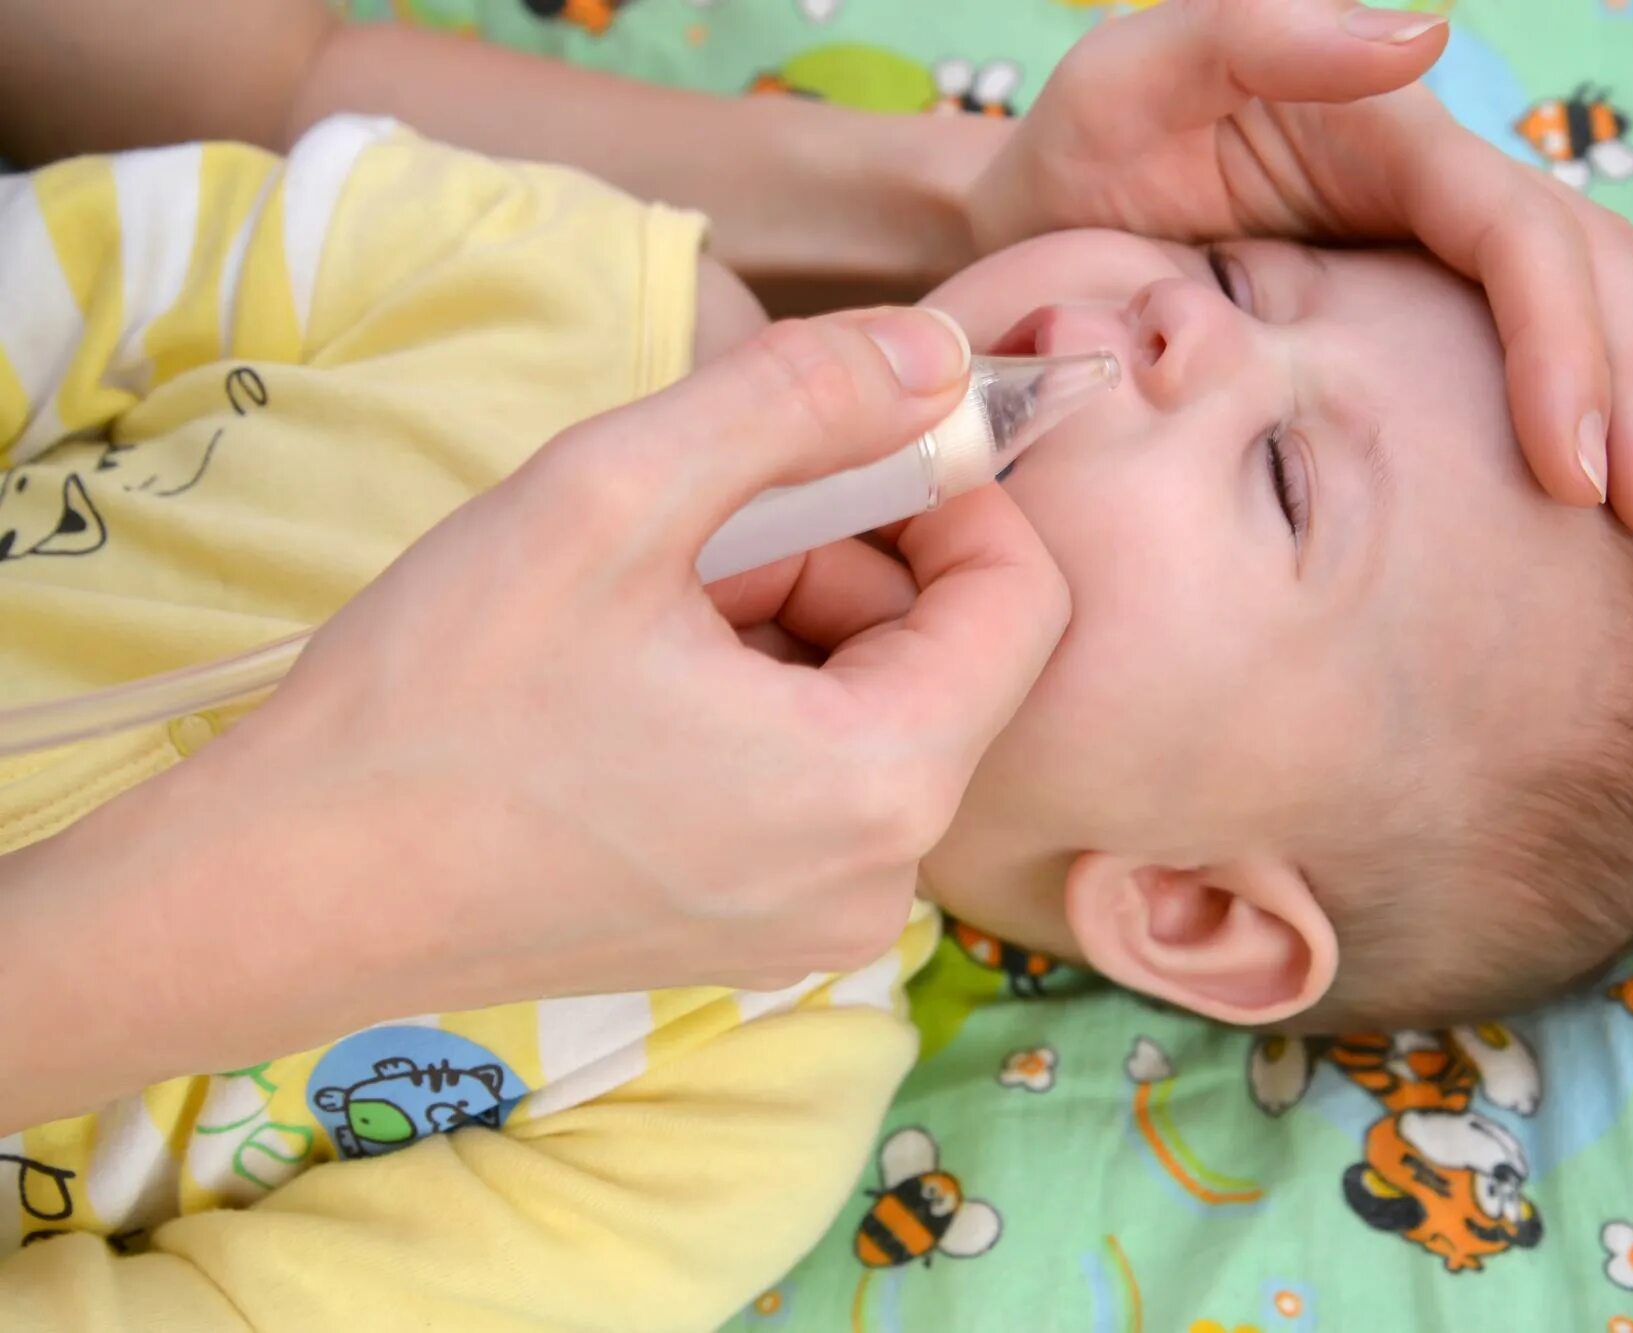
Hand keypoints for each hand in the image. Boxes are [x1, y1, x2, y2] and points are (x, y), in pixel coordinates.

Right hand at [212, 307, 1067, 1004]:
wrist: (287, 887)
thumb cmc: (437, 696)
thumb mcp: (618, 492)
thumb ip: (803, 398)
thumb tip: (940, 353)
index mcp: (880, 785)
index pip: (1025, 600)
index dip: (953, 492)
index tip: (840, 441)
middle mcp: (877, 882)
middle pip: (942, 655)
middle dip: (841, 559)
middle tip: (691, 532)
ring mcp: (817, 924)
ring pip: (872, 711)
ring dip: (785, 624)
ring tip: (638, 608)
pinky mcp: (755, 935)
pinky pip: (815, 781)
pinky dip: (754, 703)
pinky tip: (631, 682)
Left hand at [967, 0, 1632, 540]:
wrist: (1037, 222)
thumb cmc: (1074, 153)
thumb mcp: (1130, 77)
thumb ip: (1259, 37)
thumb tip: (1427, 43)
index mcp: (1391, 138)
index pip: (1519, 239)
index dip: (1564, 347)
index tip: (1575, 465)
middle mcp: (1438, 191)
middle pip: (1588, 281)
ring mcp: (1436, 253)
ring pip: (1596, 317)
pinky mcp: (1421, 314)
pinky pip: (1540, 358)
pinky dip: (1608, 418)